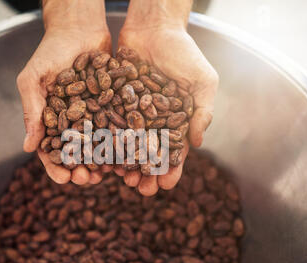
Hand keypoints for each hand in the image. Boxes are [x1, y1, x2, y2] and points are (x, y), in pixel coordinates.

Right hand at [16, 0, 111, 184]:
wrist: (79, 28)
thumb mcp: (33, 80)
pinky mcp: (111, 107)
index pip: (50, 151)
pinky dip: (119, 143)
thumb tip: (27, 147)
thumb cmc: (50, 51)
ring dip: (101, 162)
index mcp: (49, 121)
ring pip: (97, 147)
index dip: (56, 167)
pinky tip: (125, 153)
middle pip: (76, 155)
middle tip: (89, 179)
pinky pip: (115, 129)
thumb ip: (32, 111)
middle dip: (81, 170)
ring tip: (108, 172)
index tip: (64, 179)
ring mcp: (92, 116)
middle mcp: (71, 122)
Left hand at [116, 0, 218, 195]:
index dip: (172, 169)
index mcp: (176, 121)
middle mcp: (153, 121)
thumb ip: (203, 111)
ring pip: (128, 145)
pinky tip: (103, 157)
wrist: (154, 27)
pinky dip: (107, 142)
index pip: (175, 151)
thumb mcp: (203, 80)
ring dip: (126, 164)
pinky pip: (109, 126)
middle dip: (146, 173)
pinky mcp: (114, 103)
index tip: (167, 185)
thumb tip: (199, 143)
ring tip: (122, 180)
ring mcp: (132, 113)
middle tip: (142, 190)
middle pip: (149, 154)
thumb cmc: (184, 53)